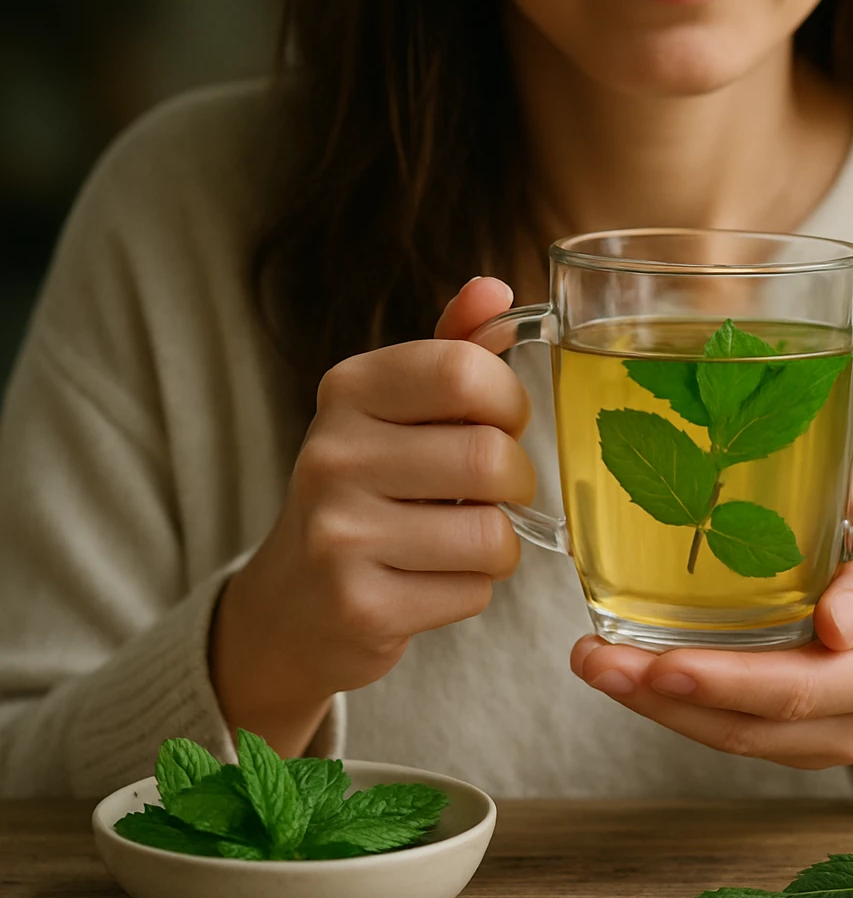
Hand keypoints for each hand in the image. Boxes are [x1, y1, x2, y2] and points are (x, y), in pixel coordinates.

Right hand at [212, 277, 528, 755]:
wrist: (294, 603)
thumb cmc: (369, 490)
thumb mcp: (399, 410)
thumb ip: (453, 349)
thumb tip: (494, 290)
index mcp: (348, 390)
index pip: (466, 371)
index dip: (509, 402)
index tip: (497, 422)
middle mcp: (332, 455)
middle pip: (491, 458)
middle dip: (514, 481)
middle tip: (488, 491)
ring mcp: (339, 536)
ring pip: (492, 534)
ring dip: (497, 544)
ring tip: (457, 539)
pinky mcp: (360, 607)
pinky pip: (474, 592)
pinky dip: (471, 590)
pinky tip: (427, 582)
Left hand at [571, 477, 852, 797]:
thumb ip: (852, 516)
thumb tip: (817, 573)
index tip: (826, 619)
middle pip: (799, 696)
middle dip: (708, 684)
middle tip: (627, 658)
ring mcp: (850, 726)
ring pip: (756, 734)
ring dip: (670, 708)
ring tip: (601, 667)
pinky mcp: (809, 747)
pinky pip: (740, 741)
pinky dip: (679, 715)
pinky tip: (629, 682)